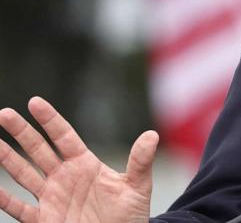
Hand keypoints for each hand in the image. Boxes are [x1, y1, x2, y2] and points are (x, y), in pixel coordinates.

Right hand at [0, 96, 157, 222]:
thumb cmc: (130, 216)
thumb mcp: (137, 187)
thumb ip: (140, 162)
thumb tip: (152, 135)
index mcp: (85, 165)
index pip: (64, 137)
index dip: (50, 120)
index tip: (34, 102)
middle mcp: (65, 178)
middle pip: (39, 150)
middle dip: (21, 133)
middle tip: (3, 114)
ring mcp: (53, 198)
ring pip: (24, 174)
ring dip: (7, 159)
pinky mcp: (45, 220)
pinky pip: (20, 209)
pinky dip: (5, 199)